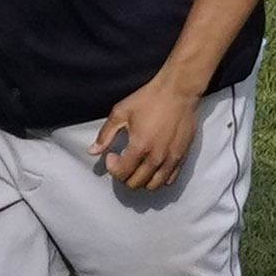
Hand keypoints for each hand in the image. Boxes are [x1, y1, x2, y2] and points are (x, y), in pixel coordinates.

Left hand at [92, 74, 197, 191]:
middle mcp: (156, 156)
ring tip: (138, 167)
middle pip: (136, 182)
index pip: (121, 173)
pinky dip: (160, 178)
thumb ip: (105, 134)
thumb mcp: (121, 112)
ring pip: (154, 184)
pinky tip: (154, 167)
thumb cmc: (151, 98)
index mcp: (139, 146)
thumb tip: (93, 151)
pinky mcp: (182, 154)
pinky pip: (170, 178)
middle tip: (123, 162)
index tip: (112, 155)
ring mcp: (171, 157)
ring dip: (142, 180)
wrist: (179, 90)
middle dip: (125, 176)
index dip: (112, 167)